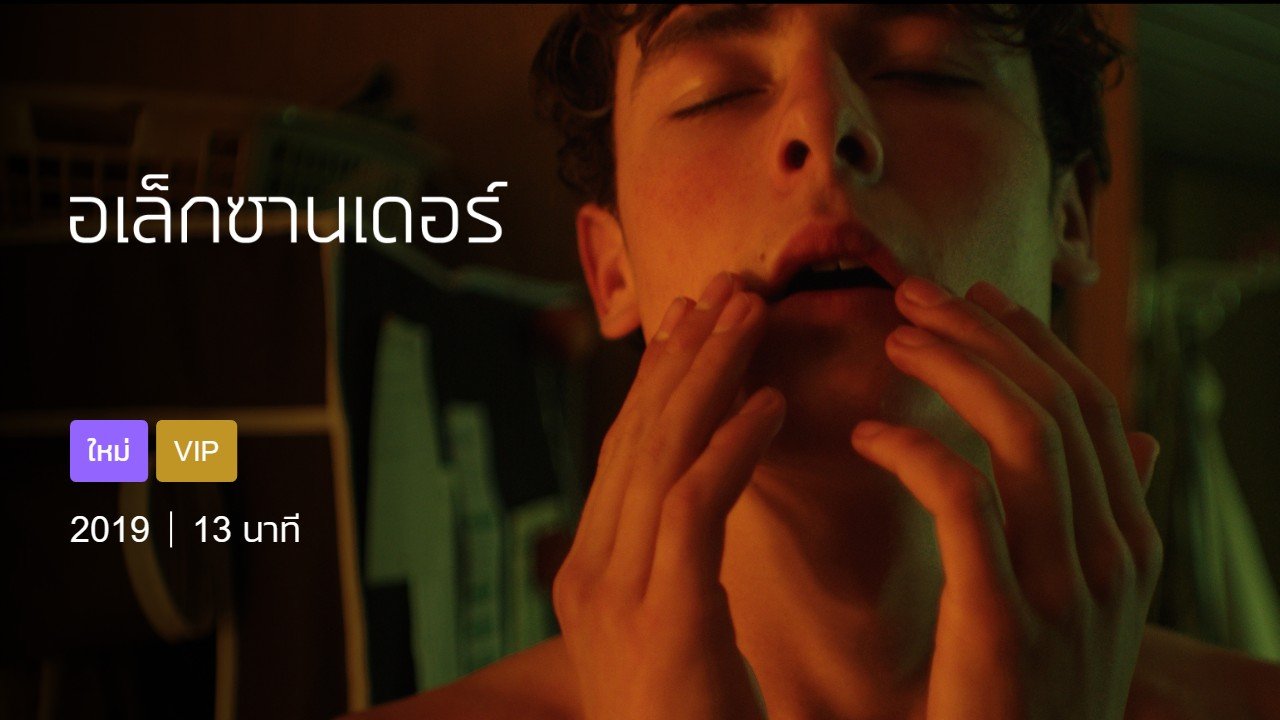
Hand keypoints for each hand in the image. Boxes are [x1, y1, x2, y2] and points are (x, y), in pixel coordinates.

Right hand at [554, 272, 780, 719]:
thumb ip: (676, 569)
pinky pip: (696, 510)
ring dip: (708, 376)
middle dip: (682, 355)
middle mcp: (589, 573)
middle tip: (727, 286)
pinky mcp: (663, 621)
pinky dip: (731, 448)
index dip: (661, 378)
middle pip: (635, 436)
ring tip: (750, 314)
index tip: (698, 319)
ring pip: (659, 455)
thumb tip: (698, 506)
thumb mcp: (675, 638)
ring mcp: (615, 596)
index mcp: (591, 573)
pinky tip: (772, 403)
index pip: (625, 453)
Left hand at [850, 276, 1162, 719]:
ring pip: (1022, 433)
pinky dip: (914, 451)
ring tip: (892, 340)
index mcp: (1131, 546)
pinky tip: (868, 436)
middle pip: (1058, 404)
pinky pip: (964, 500)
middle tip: (915, 295)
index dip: (1033, 340)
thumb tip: (1145, 439)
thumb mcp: (1092, 607)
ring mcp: (1066, 593)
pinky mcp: (1001, 622)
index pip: (1092, 407)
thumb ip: (1110, 521)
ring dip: (953, 369)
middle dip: (984, 334)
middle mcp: (1113, 560)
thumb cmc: (1028, 698)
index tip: (976, 297)